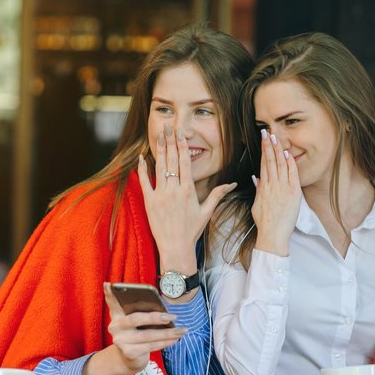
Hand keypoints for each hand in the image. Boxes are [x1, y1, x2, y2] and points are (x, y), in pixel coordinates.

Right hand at [102, 283, 185, 373]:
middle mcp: (115, 327)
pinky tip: (175, 339)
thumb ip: (140, 311)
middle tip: (172, 316)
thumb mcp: (135, 322)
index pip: (112, 302)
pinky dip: (165, 342)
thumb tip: (161, 307)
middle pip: (136, 319)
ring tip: (182, 330)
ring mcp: (121, 341)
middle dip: (156, 317)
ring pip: (147, 335)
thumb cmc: (136, 335)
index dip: (110, 294)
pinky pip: (151, 346)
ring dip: (167, 333)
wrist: (129, 359)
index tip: (109, 284)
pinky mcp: (129, 352)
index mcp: (116, 315)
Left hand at [137, 125, 236, 271]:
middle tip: (167, 127)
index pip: (185, 162)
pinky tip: (142, 157)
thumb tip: (232, 184)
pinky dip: (143, 169)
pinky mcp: (150, 202)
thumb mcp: (206, 211)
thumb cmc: (192, 230)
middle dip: (169, 142)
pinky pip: (145, 181)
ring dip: (158, 150)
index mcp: (189, 190)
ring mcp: (161, 195)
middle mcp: (175, 190)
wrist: (176, 247)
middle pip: (171, 160)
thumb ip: (217, 194)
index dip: (181, 146)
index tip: (179, 133)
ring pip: (159, 167)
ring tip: (158, 135)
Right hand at [252, 130, 301, 255]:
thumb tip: (256, 178)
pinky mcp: (292, 193)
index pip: (263, 164)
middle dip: (268, 145)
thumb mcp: (257, 204)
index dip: (263, 150)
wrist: (272, 234)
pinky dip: (289, 163)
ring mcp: (282, 188)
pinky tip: (287, 153)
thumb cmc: (265, 222)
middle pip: (270, 161)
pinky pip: (291, 174)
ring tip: (276, 137)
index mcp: (263, 187)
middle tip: (267, 132)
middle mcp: (271, 185)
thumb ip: (258, 190)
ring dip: (278, 150)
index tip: (263, 139)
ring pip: (279, 165)